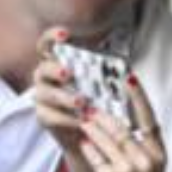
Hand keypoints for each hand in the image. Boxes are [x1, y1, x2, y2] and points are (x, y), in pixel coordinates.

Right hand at [32, 27, 95, 171]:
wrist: (93, 136)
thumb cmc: (99, 105)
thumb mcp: (106, 87)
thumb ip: (109, 76)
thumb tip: (128, 72)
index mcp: (60, 62)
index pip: (48, 43)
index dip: (53, 36)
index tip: (65, 35)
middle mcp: (47, 77)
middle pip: (43, 67)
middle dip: (55, 68)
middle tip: (70, 73)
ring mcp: (43, 97)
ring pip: (45, 92)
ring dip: (63, 96)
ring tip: (81, 101)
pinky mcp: (43, 116)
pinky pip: (50, 115)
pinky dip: (66, 117)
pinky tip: (80, 119)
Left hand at [78, 75, 167, 171]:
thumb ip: (141, 149)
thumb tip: (124, 124)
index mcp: (158, 154)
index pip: (149, 119)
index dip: (139, 97)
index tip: (129, 78)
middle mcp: (146, 158)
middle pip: (121, 126)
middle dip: (103, 113)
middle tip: (90, 102)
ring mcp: (129, 168)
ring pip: (106, 138)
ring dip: (91, 127)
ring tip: (82, 119)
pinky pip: (95, 155)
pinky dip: (88, 147)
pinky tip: (82, 142)